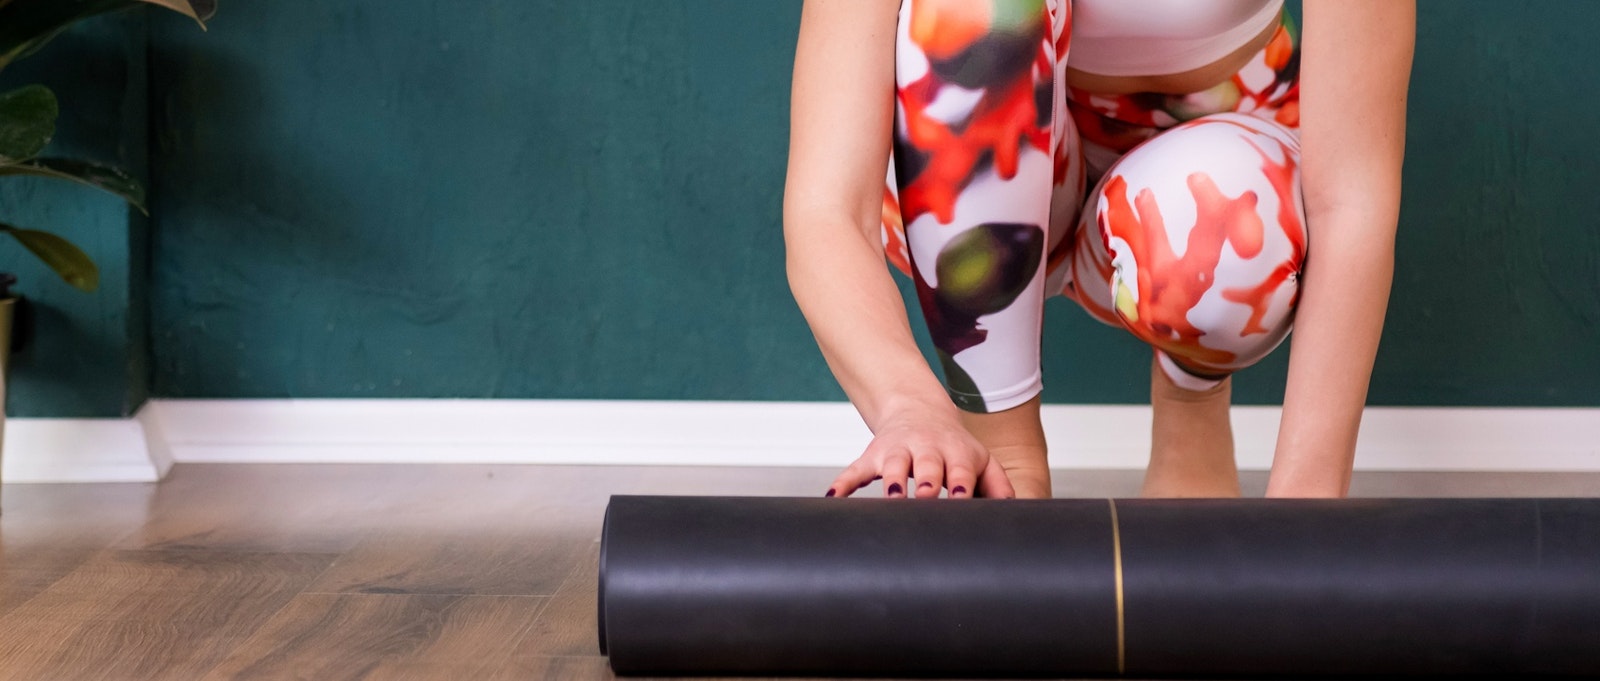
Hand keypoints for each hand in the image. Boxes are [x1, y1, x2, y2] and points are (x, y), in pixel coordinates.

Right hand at [824, 409, 1015, 498]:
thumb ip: (998, 486)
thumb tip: (1014, 514)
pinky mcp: (873, 455)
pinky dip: (844, 482)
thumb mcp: (981, 460)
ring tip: (892, 498)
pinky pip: (855, 469)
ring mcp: (897, 451)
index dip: (960, 484)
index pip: (960, 470)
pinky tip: (834, 496)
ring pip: (893, 465)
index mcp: (956, 453)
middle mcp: (927, 449)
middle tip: (926, 498)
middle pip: (927, 465)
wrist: (916, 409)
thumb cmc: (953, 447)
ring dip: (892, 481)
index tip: (961, 498)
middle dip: (927, 482)